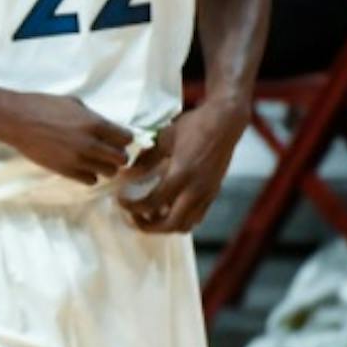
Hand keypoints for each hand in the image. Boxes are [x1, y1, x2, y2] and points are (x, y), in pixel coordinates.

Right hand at [6, 94, 133, 184]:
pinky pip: (90, 180)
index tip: (118, 139)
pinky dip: (90, 175)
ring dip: (105, 167)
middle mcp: (90, 143)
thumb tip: (106, 128)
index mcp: (95, 123)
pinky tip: (83, 167)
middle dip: (117, 155)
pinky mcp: (65, 171)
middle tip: (109, 152)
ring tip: (96, 161)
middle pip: (121, 159)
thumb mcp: (74, 103)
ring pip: (108, 172)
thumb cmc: (43, 106)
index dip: (123, 139)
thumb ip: (93, 117)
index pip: (126, 138)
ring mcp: (78, 159)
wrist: (17, 121)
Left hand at [120, 99, 246, 232]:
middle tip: (133, 217)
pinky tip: (168, 208)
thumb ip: (146, 160)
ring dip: (165, 225)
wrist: (226, 121)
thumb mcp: (165, 139)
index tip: (120, 200)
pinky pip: (197, 216)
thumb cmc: (194, 126)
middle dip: (148, 226)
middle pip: (170, 224)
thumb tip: (126, 175)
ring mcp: (207, 193)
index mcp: (181, 174)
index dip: (132, 207)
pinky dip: (180, 218)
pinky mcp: (214, 192)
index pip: (151, 203)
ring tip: (150, 215)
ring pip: (185, 225)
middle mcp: (196, 189)